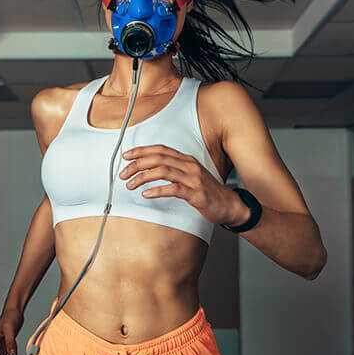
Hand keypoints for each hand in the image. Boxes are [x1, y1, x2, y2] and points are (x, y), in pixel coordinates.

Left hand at [118, 145, 245, 226]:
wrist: (229, 205)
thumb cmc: (207, 192)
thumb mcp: (190, 176)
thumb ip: (174, 170)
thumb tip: (150, 169)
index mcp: (186, 160)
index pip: (160, 149)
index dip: (141, 151)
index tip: (126, 156)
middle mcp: (189, 166)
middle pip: (158, 158)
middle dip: (137, 164)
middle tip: (123, 174)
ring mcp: (193, 179)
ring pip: (163, 171)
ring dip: (143, 177)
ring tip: (130, 185)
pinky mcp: (196, 193)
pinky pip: (173, 189)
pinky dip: (157, 191)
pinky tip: (146, 194)